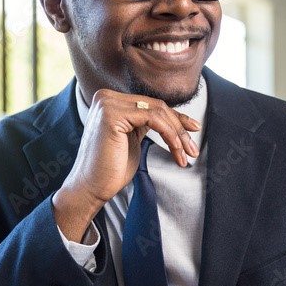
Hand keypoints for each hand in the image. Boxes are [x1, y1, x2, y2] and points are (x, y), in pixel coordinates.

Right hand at [52, 88, 199, 240]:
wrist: (91, 188)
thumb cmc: (112, 170)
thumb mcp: (132, 139)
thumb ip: (144, 123)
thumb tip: (170, 117)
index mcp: (111, 101)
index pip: (151, 105)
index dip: (176, 118)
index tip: (193, 130)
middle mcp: (107, 97)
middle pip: (157, 107)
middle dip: (180, 128)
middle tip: (193, 149)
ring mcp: (108, 103)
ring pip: (158, 112)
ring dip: (178, 135)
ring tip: (187, 155)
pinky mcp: (112, 114)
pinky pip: (154, 119)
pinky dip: (170, 135)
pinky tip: (176, 151)